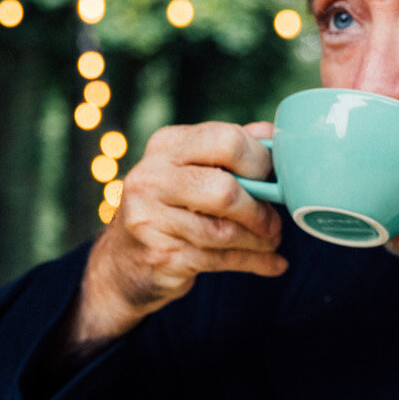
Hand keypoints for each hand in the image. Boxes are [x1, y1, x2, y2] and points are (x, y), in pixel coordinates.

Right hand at [70, 121, 285, 347]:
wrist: (124, 263)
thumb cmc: (169, 209)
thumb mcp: (190, 170)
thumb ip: (228, 150)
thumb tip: (273, 135)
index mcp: (165, 146)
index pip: (224, 140)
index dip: (259, 161)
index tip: (273, 178)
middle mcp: (151, 178)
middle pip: (224, 190)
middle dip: (259, 209)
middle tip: (274, 220)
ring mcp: (151, 220)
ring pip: (224, 231)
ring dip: (260, 241)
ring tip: (271, 241)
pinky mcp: (161, 256)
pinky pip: (221, 259)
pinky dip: (256, 262)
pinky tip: (273, 264)